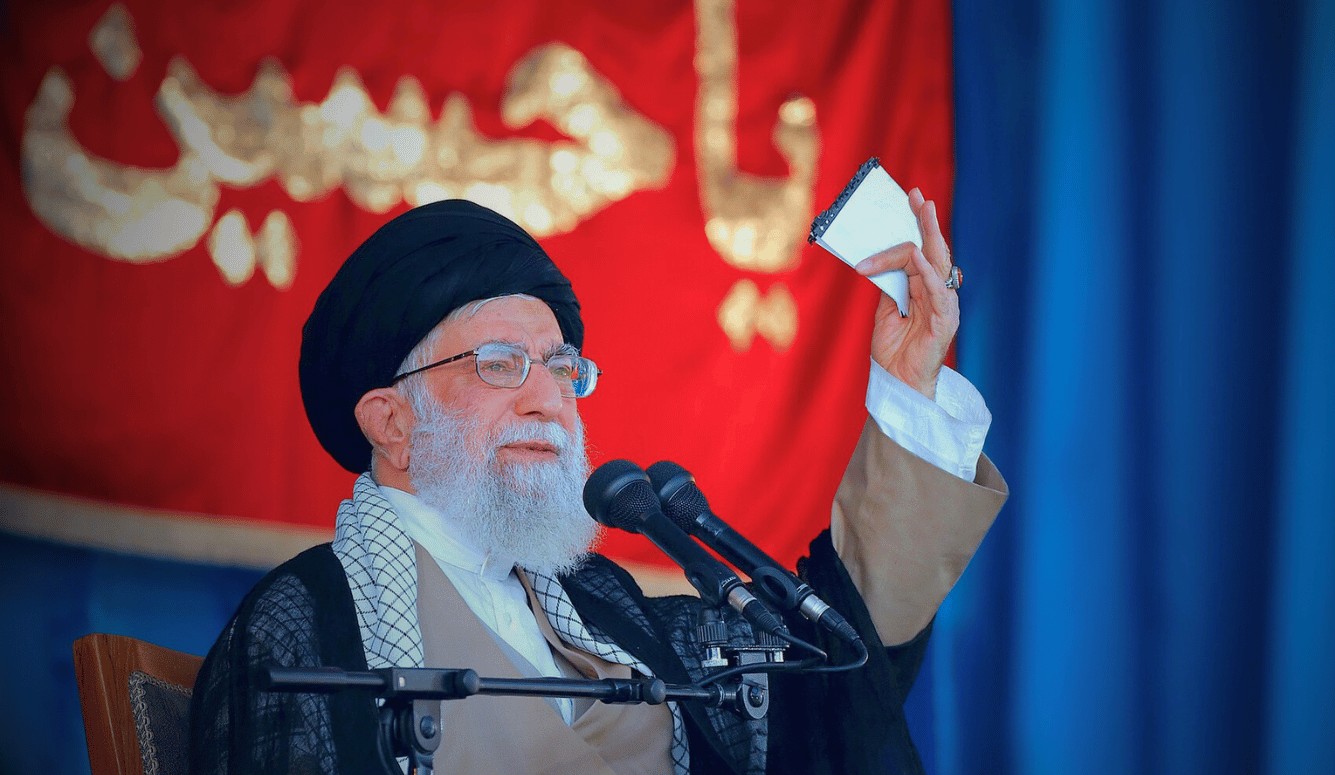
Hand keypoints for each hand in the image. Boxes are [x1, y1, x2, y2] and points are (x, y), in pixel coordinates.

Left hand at [854, 188, 957, 400]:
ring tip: (922, 213)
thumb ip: (889, 284)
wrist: (896, 383)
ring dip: (928, 236)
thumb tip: (878, 260)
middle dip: (926, 221)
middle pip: (934, 250)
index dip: (916, 225)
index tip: (909, 199)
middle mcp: (937, 292)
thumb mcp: (885, 309)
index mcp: (924, 288)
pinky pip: (937, 291)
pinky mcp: (944, 321)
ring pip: (937, 264)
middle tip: (918, 196)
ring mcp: (943, 305)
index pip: (922, 249)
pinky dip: (927, 272)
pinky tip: (918, 255)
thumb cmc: (894, 350)